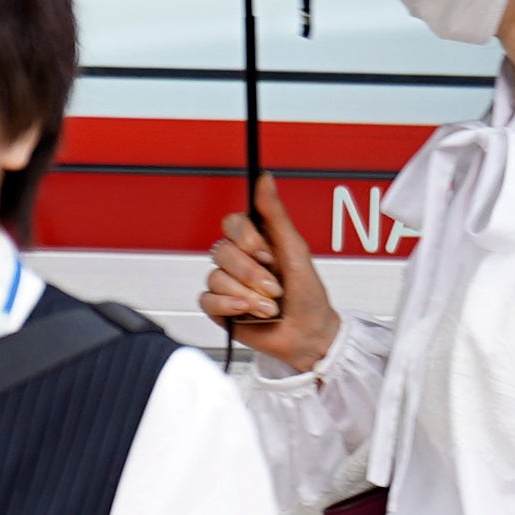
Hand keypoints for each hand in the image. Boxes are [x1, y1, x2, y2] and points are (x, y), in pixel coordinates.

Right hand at [200, 176, 339, 372]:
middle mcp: (240, 260)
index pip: (232, 224)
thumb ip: (275, 214)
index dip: (247, 239)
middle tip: (274, 286)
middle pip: (222, 251)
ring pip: (216, 277)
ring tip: (269, 306)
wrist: (307, 334)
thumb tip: (265, 180)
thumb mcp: (295, 250)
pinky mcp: (219, 307)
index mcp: (256, 242)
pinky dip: (230, 306)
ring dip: (248, 294)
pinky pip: (207, 299)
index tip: (268, 253)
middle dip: (252, 273)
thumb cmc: (307, 294)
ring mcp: (228, 284)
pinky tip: (247, 311)